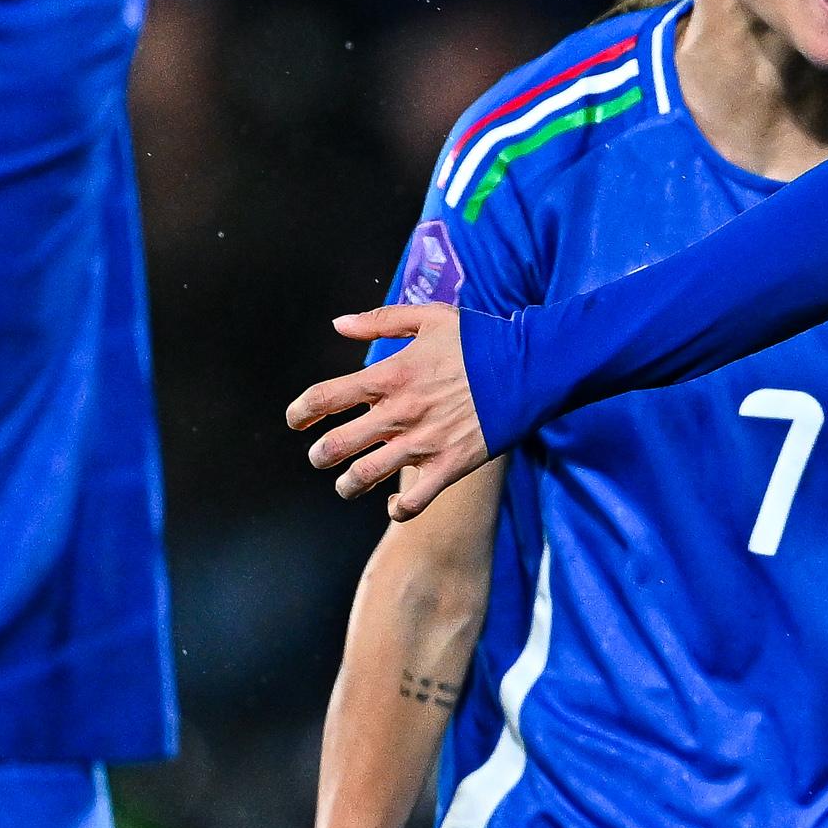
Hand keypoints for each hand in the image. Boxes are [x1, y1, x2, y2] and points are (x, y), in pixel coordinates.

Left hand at [289, 305, 491, 520]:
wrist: (530, 368)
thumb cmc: (480, 340)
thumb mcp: (430, 318)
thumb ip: (381, 321)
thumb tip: (340, 324)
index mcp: (389, 376)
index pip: (325, 397)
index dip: (301, 411)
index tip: (297, 419)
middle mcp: (399, 413)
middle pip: (336, 445)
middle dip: (320, 454)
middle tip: (320, 455)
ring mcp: (423, 443)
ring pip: (365, 478)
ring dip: (348, 485)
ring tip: (347, 484)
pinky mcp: (449, 466)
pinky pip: (414, 502)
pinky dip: (399, 509)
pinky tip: (395, 505)